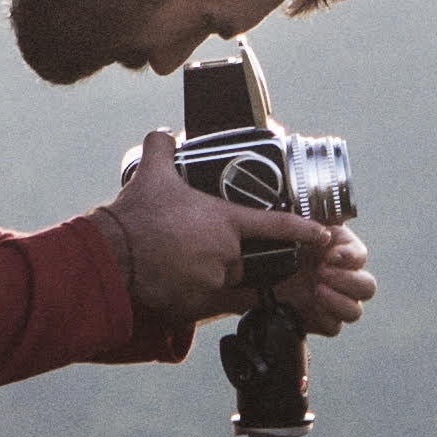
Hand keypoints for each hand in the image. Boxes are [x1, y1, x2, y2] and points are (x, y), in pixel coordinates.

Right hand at [105, 135, 376, 330]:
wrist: (112, 254)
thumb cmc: (135, 215)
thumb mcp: (152, 175)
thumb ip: (162, 150)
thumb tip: (162, 132)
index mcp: (225, 222)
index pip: (276, 225)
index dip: (305, 230)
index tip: (324, 234)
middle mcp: (226, 253)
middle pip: (243, 258)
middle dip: (226, 253)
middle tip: (191, 244)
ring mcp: (214, 280)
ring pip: (227, 280)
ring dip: (213, 274)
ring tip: (179, 263)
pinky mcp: (198, 304)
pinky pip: (216, 303)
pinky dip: (209, 297)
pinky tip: (192, 291)